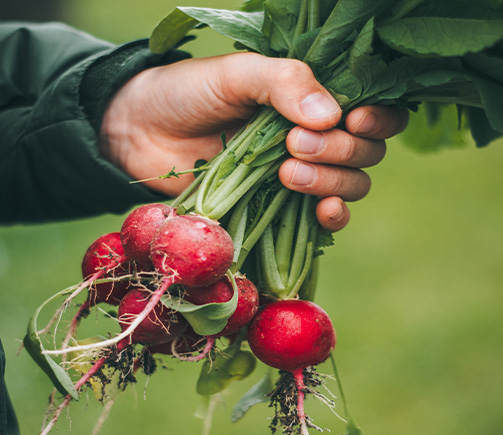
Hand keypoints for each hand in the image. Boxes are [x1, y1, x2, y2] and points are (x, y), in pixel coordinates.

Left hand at [100, 53, 407, 230]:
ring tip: (287, 172)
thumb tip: (333, 116)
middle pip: (365, 152)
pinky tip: (321, 211)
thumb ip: (285, 82)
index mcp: (313, 100)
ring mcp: (301, 176)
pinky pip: (326, 219)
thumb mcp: (237, 75)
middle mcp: (315, 138)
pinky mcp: (281, 208)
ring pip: (351, 185)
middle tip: (295, 144)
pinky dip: (332, 217)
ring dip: (332, 182)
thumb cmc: (189, 94)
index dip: (378, 119)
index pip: (373, 110)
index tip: (354, 119)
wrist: (144, 133)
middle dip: (340, 150)